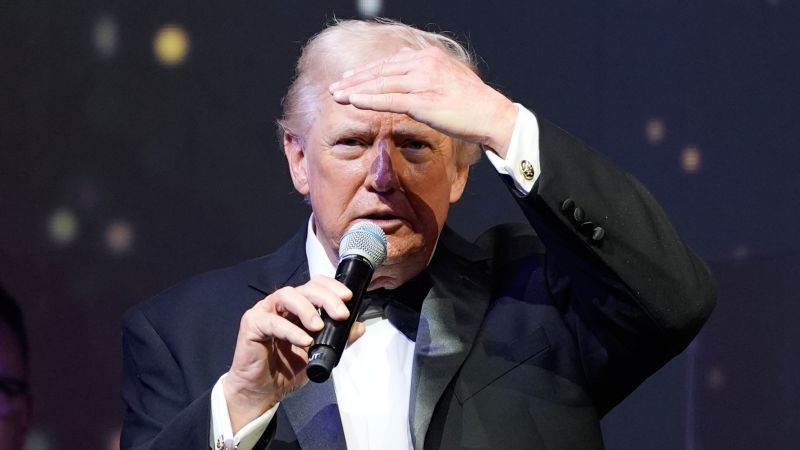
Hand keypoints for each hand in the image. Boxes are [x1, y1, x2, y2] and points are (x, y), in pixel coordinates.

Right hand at [222, 276, 364, 432]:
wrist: (263, 391)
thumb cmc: (286, 370)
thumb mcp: (319, 354)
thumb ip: (338, 339)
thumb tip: (359, 327)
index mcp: (298, 307)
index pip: (315, 285)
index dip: (332, 287)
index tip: (348, 298)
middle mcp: (282, 305)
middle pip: (305, 288)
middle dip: (326, 298)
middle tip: (341, 314)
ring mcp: (265, 311)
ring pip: (287, 296)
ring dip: (307, 309)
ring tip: (319, 326)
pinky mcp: (252, 324)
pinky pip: (272, 321)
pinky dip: (290, 330)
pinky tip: (303, 340)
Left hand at [328, 47, 517, 156]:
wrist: (490, 114)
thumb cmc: (471, 101)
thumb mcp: (448, 76)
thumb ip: (427, 71)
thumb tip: (408, 66)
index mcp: (429, 56)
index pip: (390, 62)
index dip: (367, 71)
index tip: (350, 77)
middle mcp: (423, 64)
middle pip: (381, 71)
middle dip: (355, 80)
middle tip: (335, 87)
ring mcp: (422, 81)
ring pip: (380, 84)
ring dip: (355, 90)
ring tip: (337, 96)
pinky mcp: (422, 101)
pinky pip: (388, 99)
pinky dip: (368, 100)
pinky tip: (353, 102)